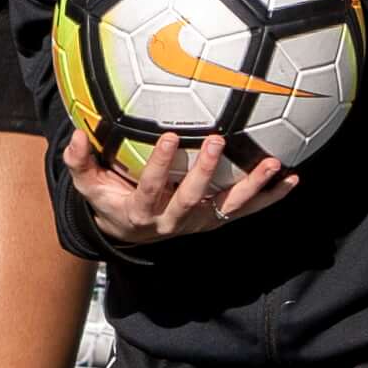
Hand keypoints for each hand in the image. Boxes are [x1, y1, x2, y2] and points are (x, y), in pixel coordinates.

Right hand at [62, 127, 297, 241]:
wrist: (131, 233)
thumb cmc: (110, 200)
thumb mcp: (89, 185)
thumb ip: (80, 162)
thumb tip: (76, 134)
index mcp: (142, 211)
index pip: (150, 188)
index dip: (161, 165)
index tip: (171, 137)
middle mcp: (174, 221)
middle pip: (192, 198)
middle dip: (206, 171)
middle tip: (219, 141)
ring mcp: (199, 223)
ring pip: (228, 207)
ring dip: (252, 187)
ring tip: (273, 164)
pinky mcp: (217, 221)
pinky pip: (247, 211)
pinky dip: (270, 198)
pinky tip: (292, 180)